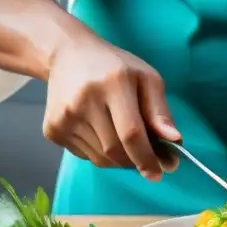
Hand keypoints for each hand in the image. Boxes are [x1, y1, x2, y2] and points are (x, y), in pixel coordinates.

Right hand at [42, 29, 180, 180]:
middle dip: (136, 161)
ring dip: (120, 159)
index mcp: (113, 83)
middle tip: (149, 159)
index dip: (146, 158)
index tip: (159, 172)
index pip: (130, 133)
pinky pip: (85, 156)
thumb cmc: (114, 67)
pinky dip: (101, 154)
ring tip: (124, 140)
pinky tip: (101, 132)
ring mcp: (64, 117)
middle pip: (115, 151)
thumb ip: (160, 111)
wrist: (66, 54)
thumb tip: (174, 141)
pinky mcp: (52, 129)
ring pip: (101, 159)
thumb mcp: (146, 78)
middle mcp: (84, 101)